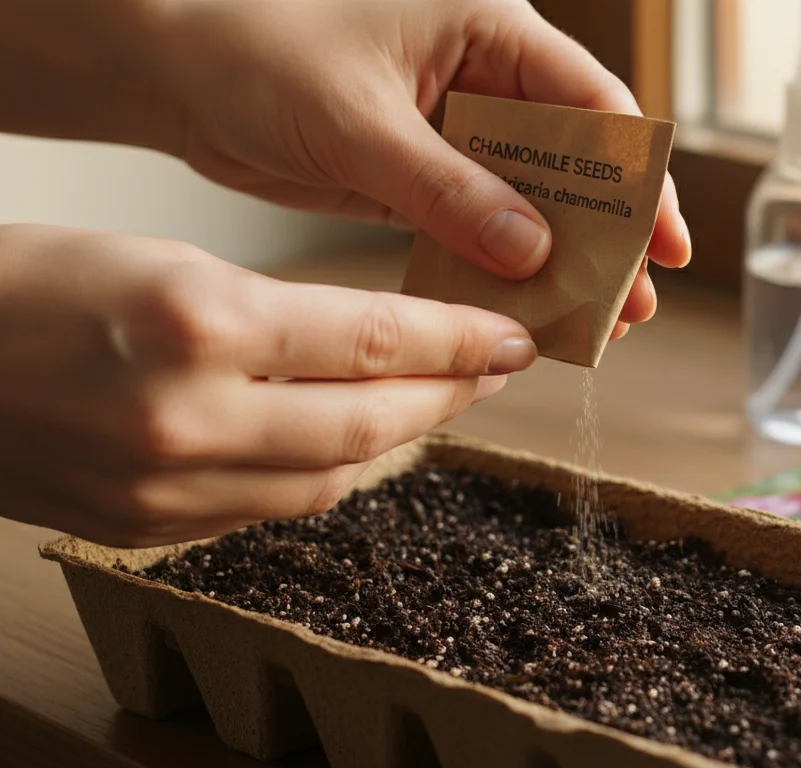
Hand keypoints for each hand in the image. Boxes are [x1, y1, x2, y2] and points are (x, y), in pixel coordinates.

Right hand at [0, 224, 537, 546]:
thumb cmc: (24, 287)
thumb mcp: (161, 262)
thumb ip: (273, 314)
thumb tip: (374, 344)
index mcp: (198, 324)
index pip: (373, 339)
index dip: (459, 339)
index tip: (509, 334)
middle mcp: (190, 418)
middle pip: (371, 421)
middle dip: (449, 394)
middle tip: (492, 369)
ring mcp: (168, 488)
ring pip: (330, 478)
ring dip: (396, 441)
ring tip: (432, 402)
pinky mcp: (147, 530)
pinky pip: (269, 510)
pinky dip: (321, 473)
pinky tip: (345, 443)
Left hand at [151, 0, 691, 339]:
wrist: (172, 71)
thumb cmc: (254, 53)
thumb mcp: (360, 123)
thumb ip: (448, 188)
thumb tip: (532, 250)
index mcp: (489, 29)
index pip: (591, 103)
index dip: (637, 176)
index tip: (663, 242)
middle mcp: (484, 76)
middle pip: (574, 159)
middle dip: (607, 231)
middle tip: (633, 302)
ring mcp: (454, 130)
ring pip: (531, 200)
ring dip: (559, 259)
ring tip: (593, 321)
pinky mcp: (421, 174)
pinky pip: (479, 226)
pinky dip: (500, 267)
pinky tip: (522, 309)